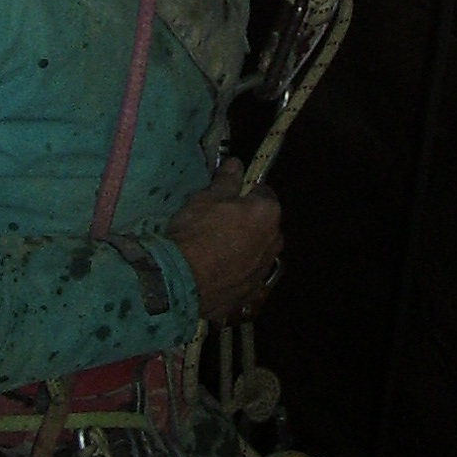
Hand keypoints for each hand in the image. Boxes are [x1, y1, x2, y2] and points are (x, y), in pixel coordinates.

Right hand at [166, 158, 282, 324]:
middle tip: (220, 223)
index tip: (227, 198)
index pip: (263, 193)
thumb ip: (227, 180)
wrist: (182, 282)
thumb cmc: (196, 232)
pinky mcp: (252, 293)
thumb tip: (236, 163)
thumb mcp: (207, 198)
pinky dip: (237, 271)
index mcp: (267, 213)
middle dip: (249, 221)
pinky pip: (248, 274)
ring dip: (245, 247)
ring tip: (216, 250)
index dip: (245, 193)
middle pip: (264, 224)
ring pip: (258, 250)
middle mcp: (274, 242)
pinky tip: (217, 271)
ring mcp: (264, 271)